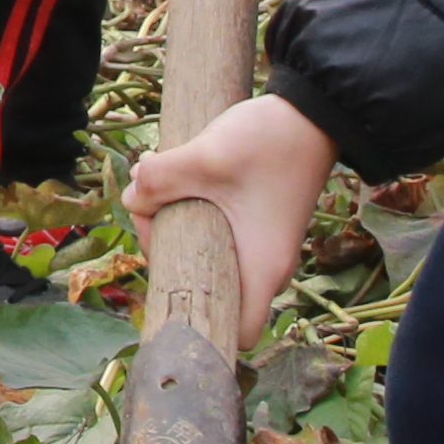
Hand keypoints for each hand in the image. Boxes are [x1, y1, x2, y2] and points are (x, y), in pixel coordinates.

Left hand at [124, 89, 335, 355]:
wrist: (311, 110)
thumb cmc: (271, 142)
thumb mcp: (207, 157)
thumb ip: (160, 179)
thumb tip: (132, 198)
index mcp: (262, 269)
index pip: (239, 333)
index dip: (202, 324)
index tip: (171, 283)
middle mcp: (265, 265)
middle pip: (209, 290)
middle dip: (171, 260)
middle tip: (154, 216)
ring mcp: (260, 244)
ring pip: (206, 258)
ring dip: (177, 231)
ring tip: (160, 193)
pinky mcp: (253, 223)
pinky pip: (213, 236)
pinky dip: (191, 217)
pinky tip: (176, 184)